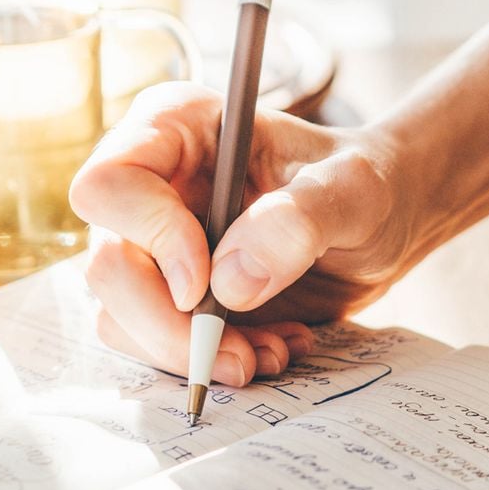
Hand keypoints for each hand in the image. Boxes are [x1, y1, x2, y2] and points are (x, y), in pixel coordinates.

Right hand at [71, 82, 412, 385]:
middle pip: (106, 266)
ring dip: (195, 352)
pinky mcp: (167, 294)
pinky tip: (270, 346)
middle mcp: (149, 184)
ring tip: (273, 350)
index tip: (207, 283)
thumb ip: (299, 221)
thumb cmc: (366, 184)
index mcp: (176, 129)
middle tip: (243, 356)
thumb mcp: (354, 191)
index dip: (150, 239)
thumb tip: (228, 281)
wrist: (382, 224)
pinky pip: (154, 344)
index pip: (109, 186)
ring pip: (119, 317)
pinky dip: (210, 360)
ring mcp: (150, 243)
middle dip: (169, 326)